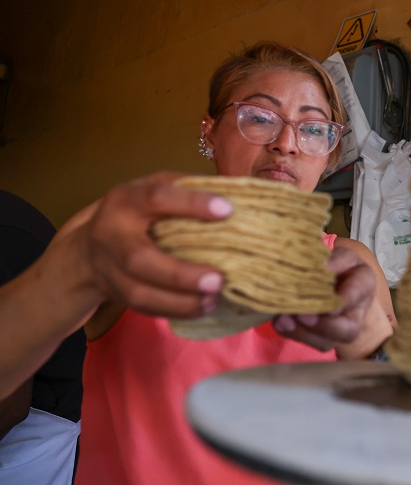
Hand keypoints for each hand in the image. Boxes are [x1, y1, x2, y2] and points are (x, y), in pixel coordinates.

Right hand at [66, 172, 232, 317]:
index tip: (227, 210)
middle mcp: (110, 233)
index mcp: (126, 200)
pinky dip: (175, 311)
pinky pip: (143, 307)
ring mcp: (108, 268)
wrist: (87, 246)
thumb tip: (237, 194)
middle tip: (218, 279)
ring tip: (214, 298)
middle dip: (180, 273)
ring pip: (139, 292)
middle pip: (139, 259)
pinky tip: (202, 307)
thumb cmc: (138, 211)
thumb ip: (189, 188)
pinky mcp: (114, 293)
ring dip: (180, 301)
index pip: (156, 198)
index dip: (191, 204)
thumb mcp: (156, 186)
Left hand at [272, 246, 379, 351]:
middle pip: (347, 330)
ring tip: (283, 319)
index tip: (329, 304)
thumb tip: (323, 267)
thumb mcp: (343, 255)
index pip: (357, 294)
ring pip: (325, 342)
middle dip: (323, 325)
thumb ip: (337, 260)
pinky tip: (279, 321)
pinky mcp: (319, 337)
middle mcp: (355, 314)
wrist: (341, 282)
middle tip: (301, 315)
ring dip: (303, 332)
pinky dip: (292, 332)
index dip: (344, 301)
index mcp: (364, 285)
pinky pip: (308, 341)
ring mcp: (338, 330)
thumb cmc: (342, 266)